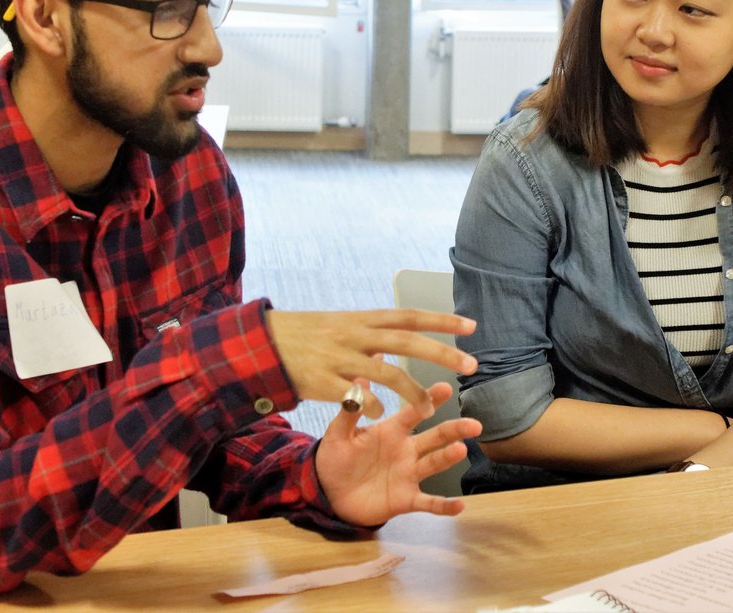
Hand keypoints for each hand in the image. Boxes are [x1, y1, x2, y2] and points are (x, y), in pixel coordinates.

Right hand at [265, 308, 477, 417]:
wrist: (261, 346)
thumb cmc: (306, 337)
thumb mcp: (341, 326)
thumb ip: (371, 334)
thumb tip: (401, 337)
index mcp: (362, 319)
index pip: (409, 315)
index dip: (441, 319)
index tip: (471, 325)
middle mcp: (355, 335)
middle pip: (407, 340)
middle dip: (442, 352)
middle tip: (471, 364)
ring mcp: (341, 358)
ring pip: (388, 373)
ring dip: (413, 392)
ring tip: (432, 407)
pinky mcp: (325, 382)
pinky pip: (359, 398)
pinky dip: (376, 408)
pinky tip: (384, 416)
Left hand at [315, 381, 481, 525]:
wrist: (327, 492)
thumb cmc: (335, 457)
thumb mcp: (338, 432)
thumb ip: (351, 408)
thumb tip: (360, 376)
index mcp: (392, 431)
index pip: (415, 411)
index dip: (430, 400)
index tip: (446, 387)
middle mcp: (406, 450)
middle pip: (435, 437)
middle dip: (454, 430)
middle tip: (474, 424)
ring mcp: (407, 474)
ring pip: (433, 464)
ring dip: (448, 458)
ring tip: (461, 450)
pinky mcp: (405, 499)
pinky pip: (428, 502)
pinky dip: (443, 505)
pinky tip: (459, 506)